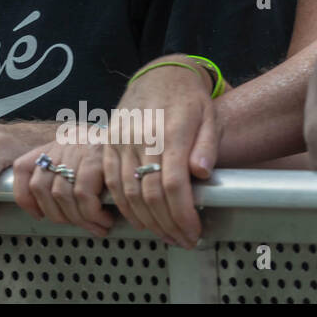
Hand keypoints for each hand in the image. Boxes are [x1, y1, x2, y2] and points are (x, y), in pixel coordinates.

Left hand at [12, 124, 112, 237]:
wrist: (138, 134)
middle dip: (56, 215)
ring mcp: (77, 151)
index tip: (38, 215)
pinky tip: (104, 219)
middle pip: (39, 188)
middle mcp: (60, 145)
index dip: (25, 197)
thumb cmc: (110, 155)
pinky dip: (92, 214)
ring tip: (95, 226)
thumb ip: (63, 176)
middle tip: (77, 224)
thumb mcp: (80, 157)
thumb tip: (53, 212)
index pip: (22, 167)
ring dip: (78, 219)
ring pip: (60, 195)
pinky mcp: (95, 160)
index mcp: (52, 145)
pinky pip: (83, 196)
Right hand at [102, 60, 218, 248]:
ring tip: (165, 234)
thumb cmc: (189, 100)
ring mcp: (120, 140)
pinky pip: (110, 181)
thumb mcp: (209, 117)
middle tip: (182, 240)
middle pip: (149, 193)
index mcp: (170, 131)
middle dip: (167, 224)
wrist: (159, 76)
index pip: (173, 183)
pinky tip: (139, 218)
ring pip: (127, 192)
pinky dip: (123, 205)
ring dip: (146, 220)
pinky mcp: (108, 143)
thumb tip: (202, 172)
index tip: (193, 232)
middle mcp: (141, 137)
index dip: (182, 214)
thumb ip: (207, 145)